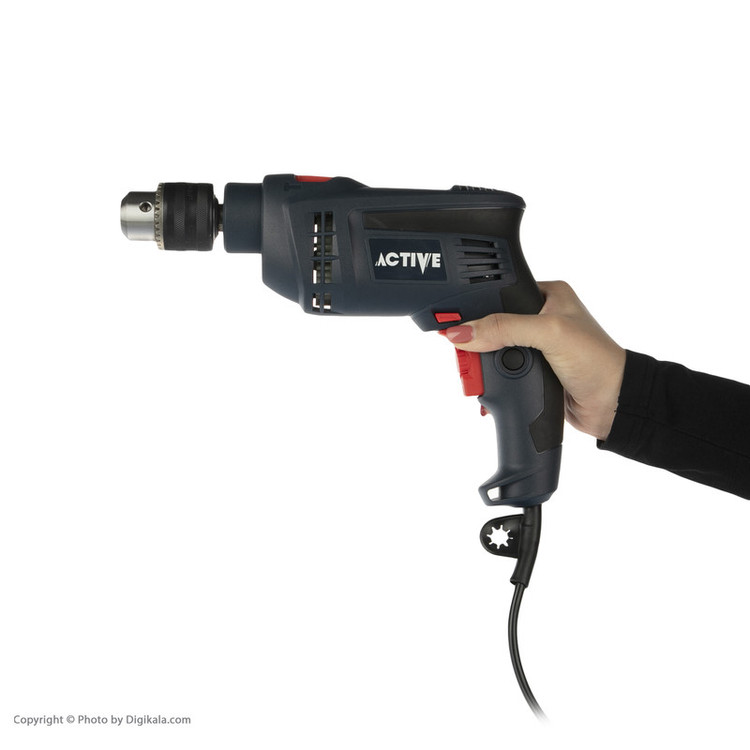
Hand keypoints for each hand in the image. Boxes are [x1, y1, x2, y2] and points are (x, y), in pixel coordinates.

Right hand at [440, 281, 625, 440]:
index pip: (498, 294)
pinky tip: (489, 391)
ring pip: (492, 352)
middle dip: (476, 345)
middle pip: (489, 325)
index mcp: (546, 295)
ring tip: (480, 377)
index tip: (451, 323)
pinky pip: (500, 374)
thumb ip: (504, 328)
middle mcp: (539, 318)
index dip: (474, 308)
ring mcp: (534, 347)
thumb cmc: (596, 361)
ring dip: (484, 369)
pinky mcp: (531, 372)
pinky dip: (492, 385)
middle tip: (465, 357)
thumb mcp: (548, 334)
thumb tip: (462, 332)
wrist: (614, 405)